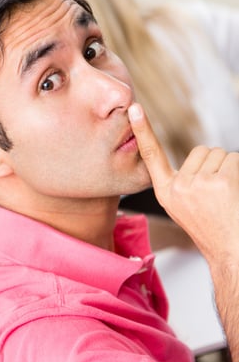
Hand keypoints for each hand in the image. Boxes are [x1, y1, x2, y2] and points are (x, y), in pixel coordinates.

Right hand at [128, 103, 238, 262]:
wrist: (232, 252)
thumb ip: (184, 182)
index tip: (134, 109)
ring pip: (220, 155)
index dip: (142, 129)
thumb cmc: (213, 229)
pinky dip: (238, 171)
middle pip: (201, 151)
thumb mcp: (184, 207)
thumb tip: (201, 158)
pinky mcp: (220, 183)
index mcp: (166, 192)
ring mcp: (198, 184)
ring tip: (229, 196)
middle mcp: (178, 187)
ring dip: (229, 169)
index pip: (151, 155)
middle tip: (219, 193)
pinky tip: (235, 193)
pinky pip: (234, 160)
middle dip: (214, 165)